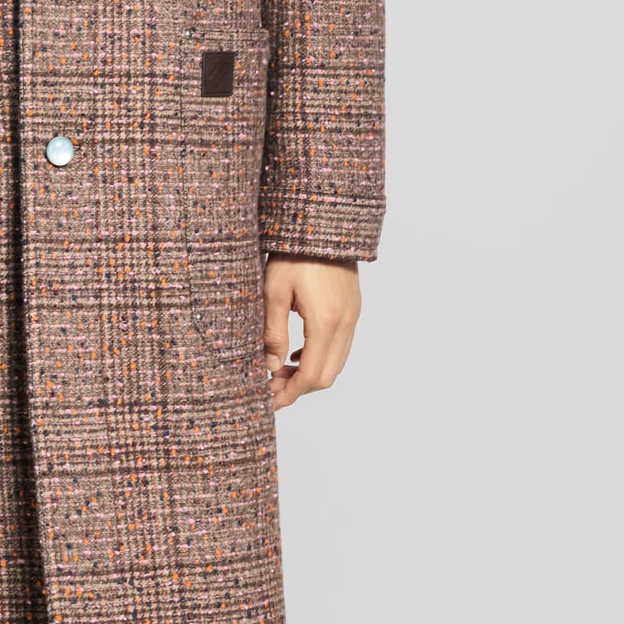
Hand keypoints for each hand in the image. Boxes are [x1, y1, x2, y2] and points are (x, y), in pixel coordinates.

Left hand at [263, 253, 360, 410]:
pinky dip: (320, 357)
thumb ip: (273, 332)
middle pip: (327, 376)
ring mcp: (353, 316)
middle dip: (299, 387)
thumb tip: (270, 366)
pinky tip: (298, 352)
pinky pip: (341, 346)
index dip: (291, 393)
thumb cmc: (294, 253)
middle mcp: (346, 323)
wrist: (325, 222)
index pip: (312, 375)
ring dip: (310, 373)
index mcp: (326, 322)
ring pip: (336, 363)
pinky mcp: (353, 308)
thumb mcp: (274, 291)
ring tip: (280, 370)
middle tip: (271, 387)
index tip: (270, 401)